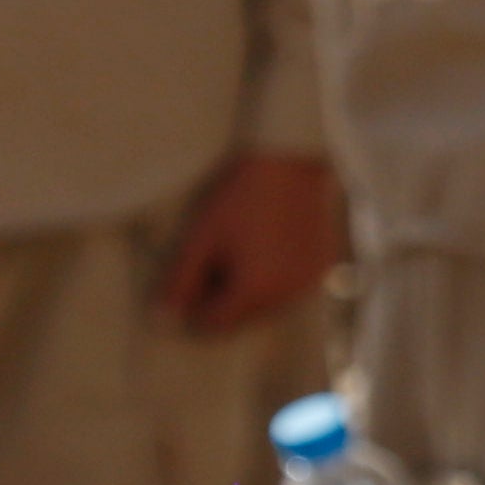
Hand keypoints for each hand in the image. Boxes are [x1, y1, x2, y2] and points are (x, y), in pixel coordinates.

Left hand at [157, 154, 342, 335]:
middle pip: (240, 317)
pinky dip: (273, 277)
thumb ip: (180, 282)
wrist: (290, 160)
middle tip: (213, 257)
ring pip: (266, 304)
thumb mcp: (201, 237)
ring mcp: (308, 281)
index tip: (188, 278)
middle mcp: (287, 295)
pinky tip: (266, 245)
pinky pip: (288, 287)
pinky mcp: (321, 266)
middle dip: (221, 298)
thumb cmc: (240, 196)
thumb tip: (163, 318)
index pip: (213, 325)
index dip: (193, 307)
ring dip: (248, 289)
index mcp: (255, 290)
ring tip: (241, 247)